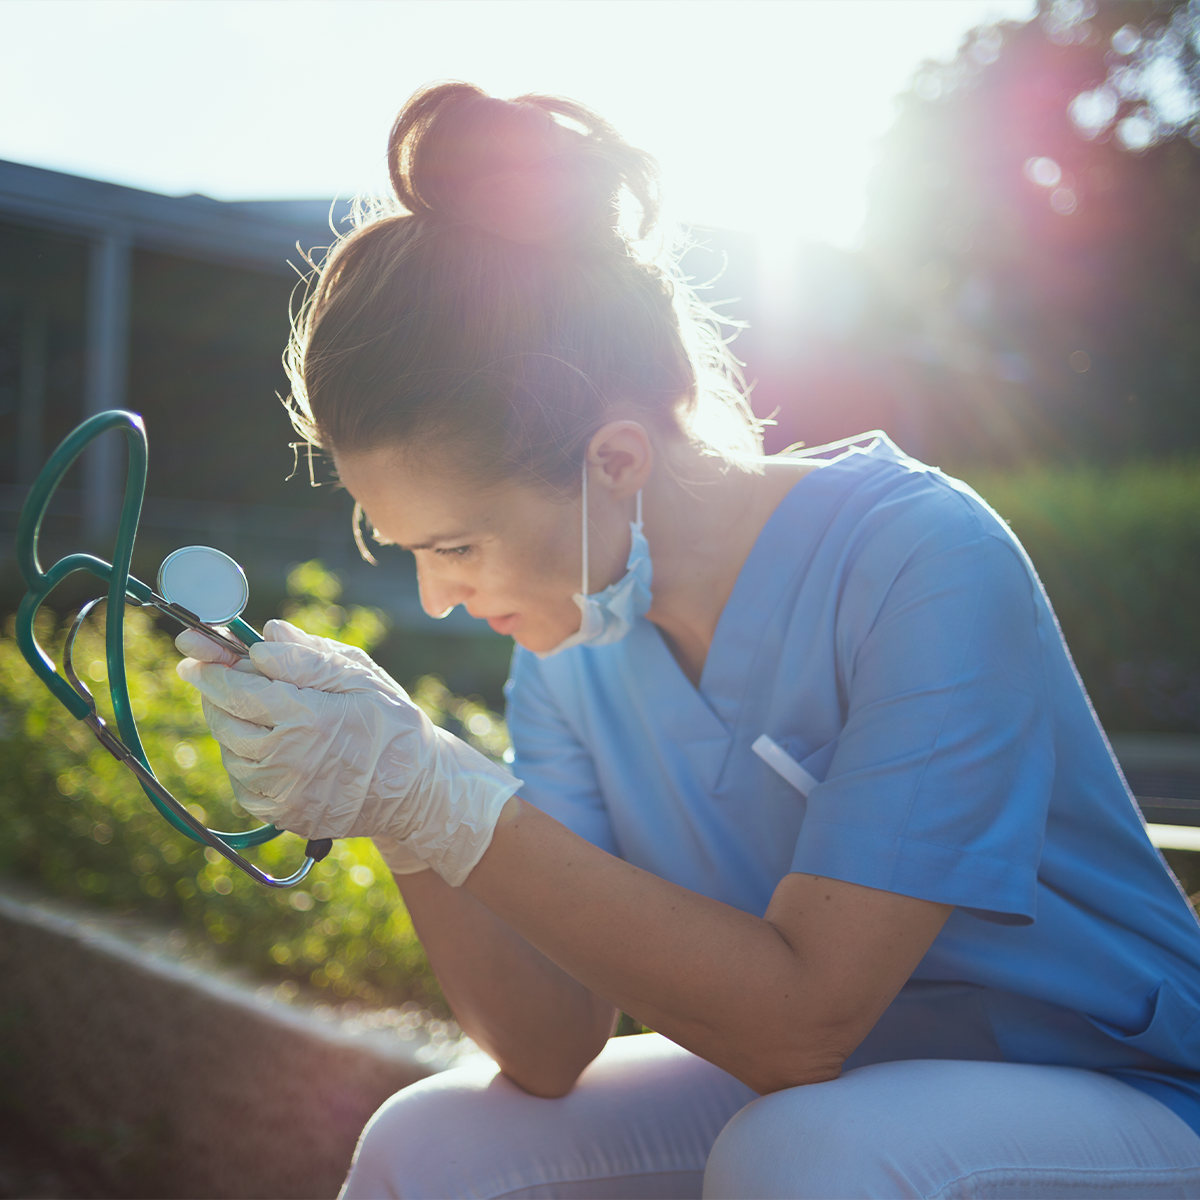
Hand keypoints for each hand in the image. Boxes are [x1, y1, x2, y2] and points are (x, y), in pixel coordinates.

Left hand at [175, 620, 521, 885]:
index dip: (210, 664)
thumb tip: (265, 636)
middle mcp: (285, 759)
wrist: (414, 790)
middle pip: (223, 717)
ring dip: (232, 723)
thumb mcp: (360, 677)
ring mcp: (279, 792)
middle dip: (217, 691)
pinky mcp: (278, 814)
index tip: (190, 647)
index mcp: (305, 718)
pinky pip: (241, 778)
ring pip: (229, 748)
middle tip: (218, 672)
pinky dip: (245, 755)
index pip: (236, 687)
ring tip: (260, 710)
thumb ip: (308, 656)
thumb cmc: (391, 724)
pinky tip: (272, 743)